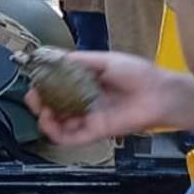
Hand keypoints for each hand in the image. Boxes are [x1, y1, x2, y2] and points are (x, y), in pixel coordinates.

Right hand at [23, 51, 193, 143]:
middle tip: (33, 99)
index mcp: (86, 83)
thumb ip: (79, 60)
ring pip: (60, 125)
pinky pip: (72, 138)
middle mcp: (85, 102)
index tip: (34, 80)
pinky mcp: (96, 131)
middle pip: (54, 108)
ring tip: (41, 111)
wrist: (160, 93)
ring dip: (45, 120)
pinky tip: (50, 124)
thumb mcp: (105, 60)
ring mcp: (90, 118)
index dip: (43, 85)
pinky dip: (58, 134)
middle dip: (39, 104)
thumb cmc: (139, 74)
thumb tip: (55, 55)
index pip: (57, 87)